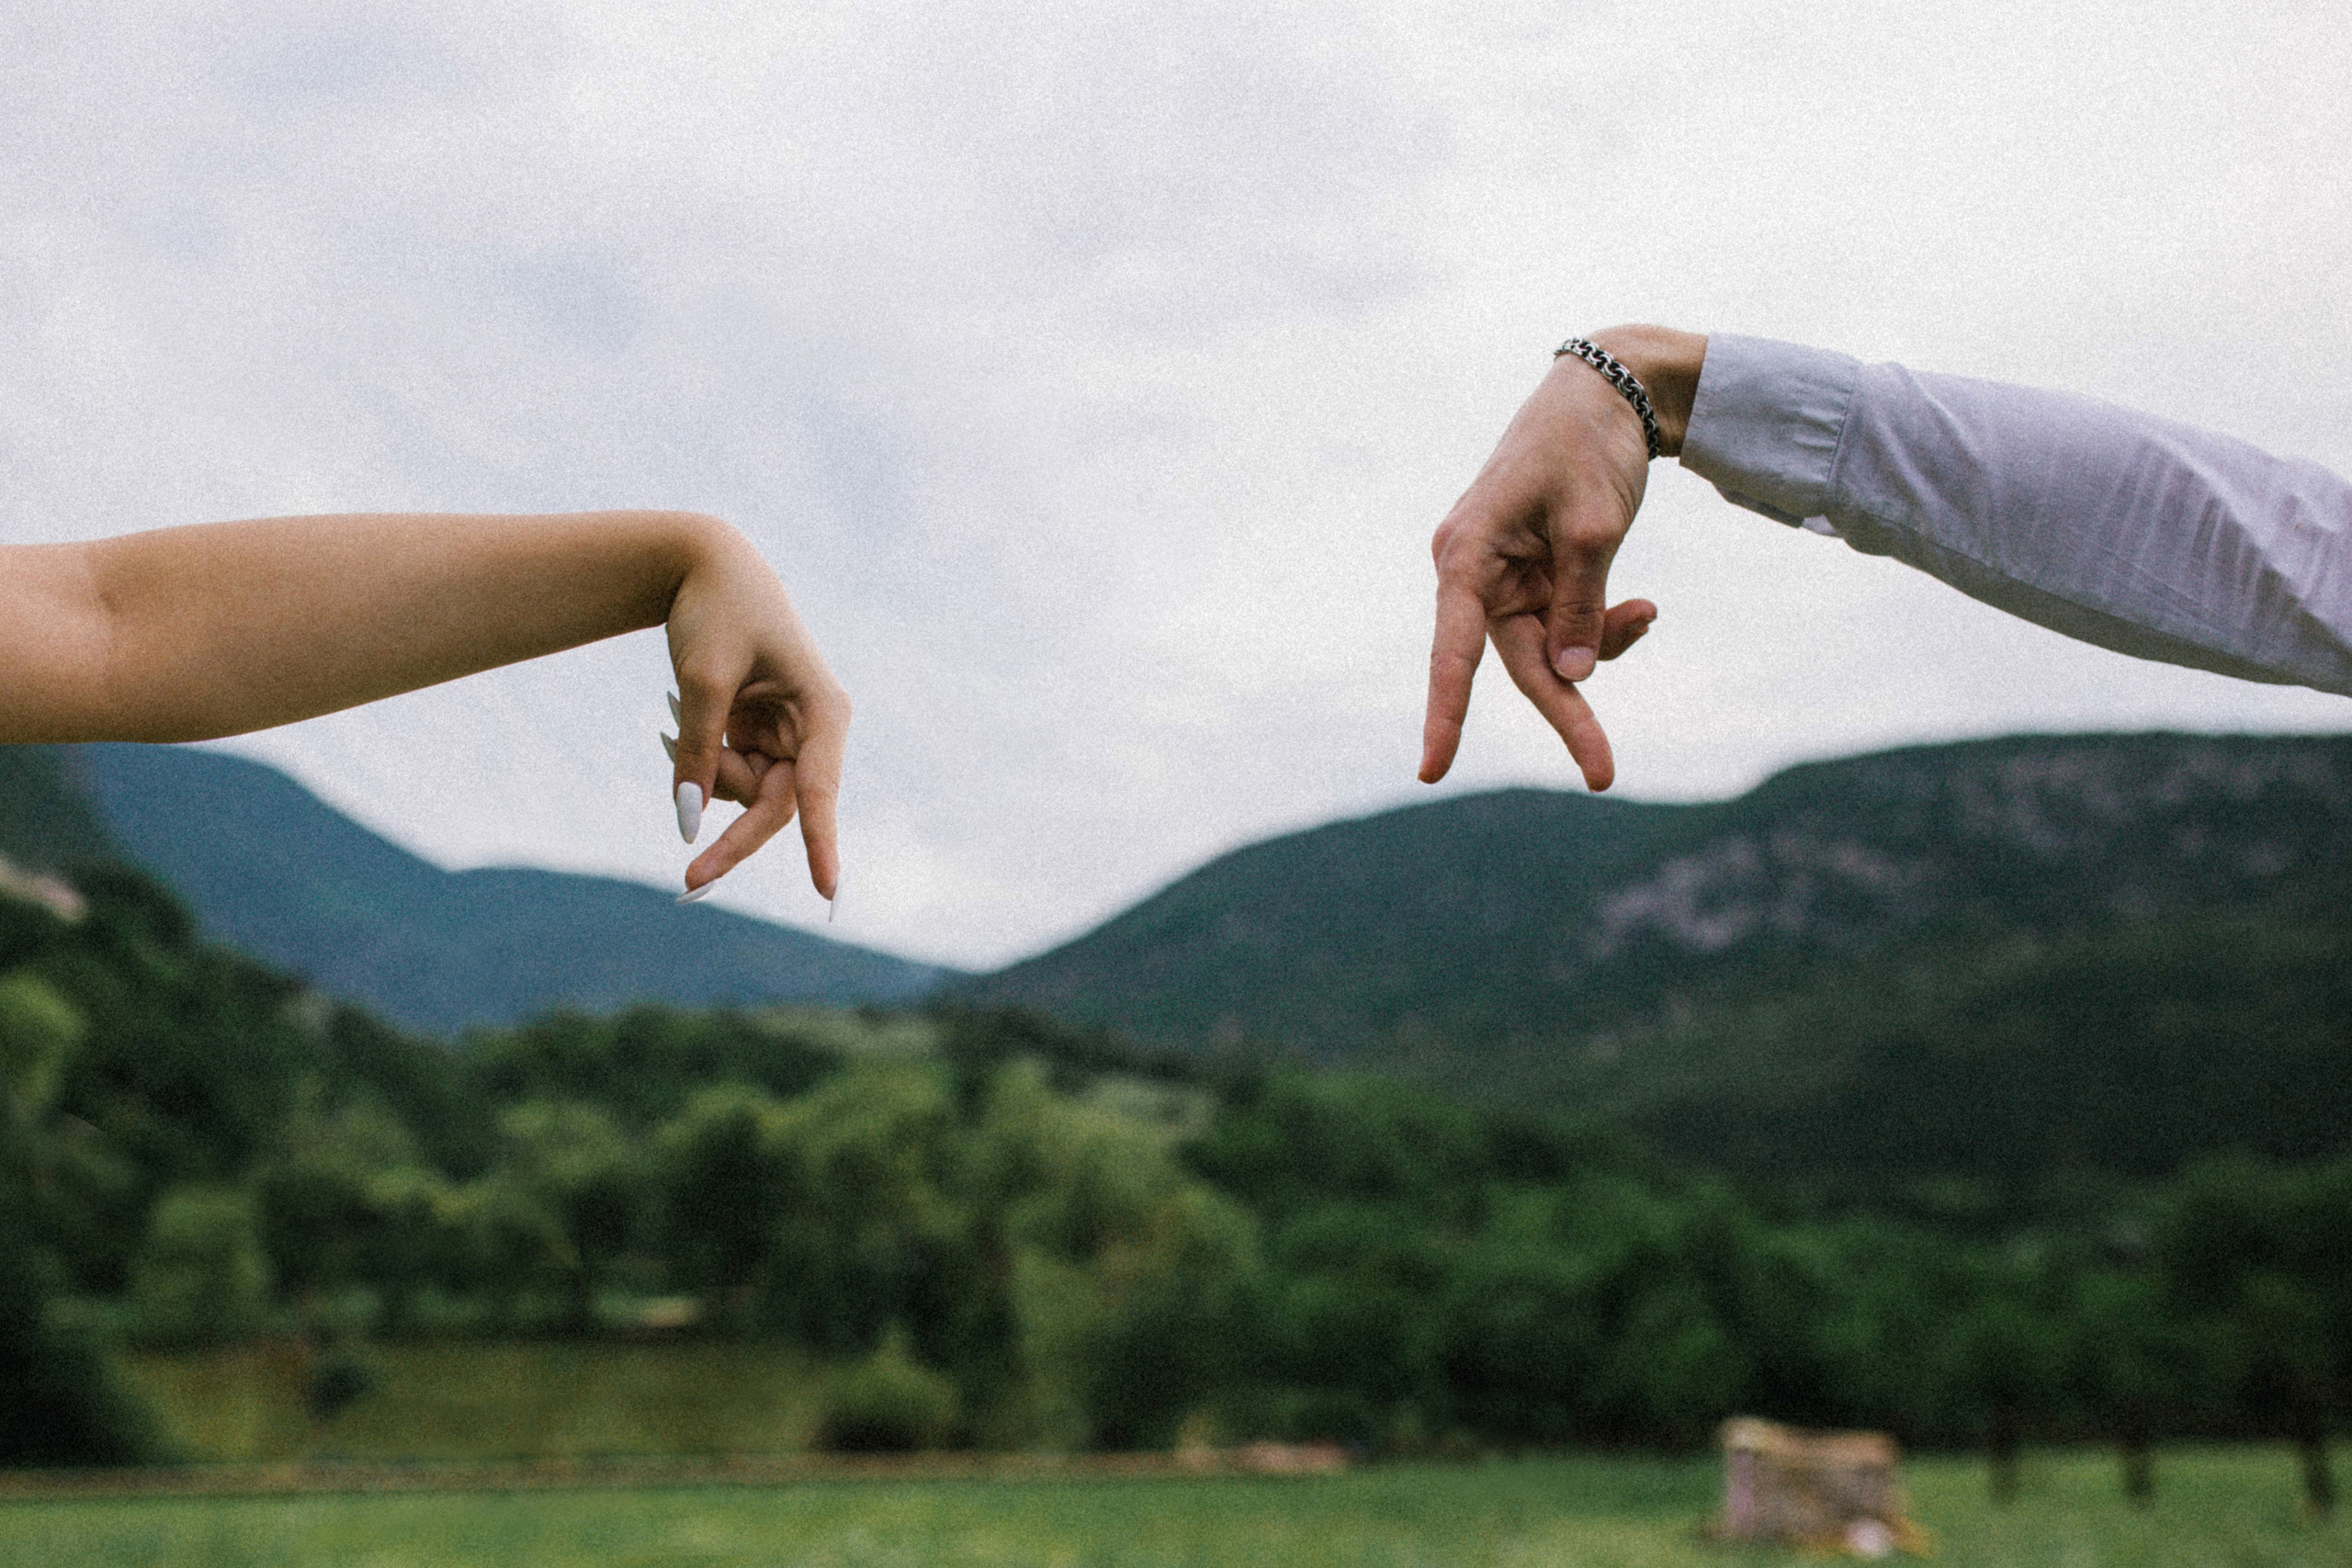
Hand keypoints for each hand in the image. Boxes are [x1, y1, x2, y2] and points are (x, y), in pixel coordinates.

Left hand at [663, 520, 850, 900]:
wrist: (702, 563)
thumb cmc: (715, 610)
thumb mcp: (700, 680)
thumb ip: (696, 753)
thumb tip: (688, 820)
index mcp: (822, 711)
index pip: (818, 789)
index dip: (821, 843)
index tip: (827, 892)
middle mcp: (814, 731)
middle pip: (777, 807)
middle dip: (731, 836)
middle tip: (688, 879)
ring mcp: (787, 736)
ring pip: (746, 793)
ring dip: (705, 769)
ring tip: (678, 712)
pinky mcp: (759, 735)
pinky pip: (727, 774)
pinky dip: (698, 757)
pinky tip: (680, 714)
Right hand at [1419, 326, 1703, 790]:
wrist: (1608, 393)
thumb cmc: (1588, 446)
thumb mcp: (1595, 526)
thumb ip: (1582, 604)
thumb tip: (1572, 677)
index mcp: (1467, 553)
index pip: (1453, 650)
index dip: (1445, 713)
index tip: (1433, 771)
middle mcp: (1472, 571)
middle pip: (1517, 663)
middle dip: (1570, 710)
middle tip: (1604, 774)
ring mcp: (1502, 577)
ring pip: (1549, 649)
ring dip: (1603, 643)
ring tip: (1649, 610)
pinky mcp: (1532, 576)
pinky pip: (1565, 626)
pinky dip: (1604, 625)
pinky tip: (1642, 606)